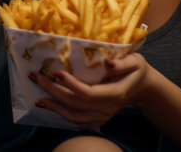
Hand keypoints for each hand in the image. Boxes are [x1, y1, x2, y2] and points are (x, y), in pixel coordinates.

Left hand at [28, 53, 153, 126]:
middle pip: (76, 104)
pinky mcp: (96, 118)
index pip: (89, 94)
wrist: (143, 88)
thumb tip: (106, 62)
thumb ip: (122, 63)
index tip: (58, 72)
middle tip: (37, 77)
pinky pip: (75, 119)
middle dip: (54, 91)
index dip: (72, 85)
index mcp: (115, 94)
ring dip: (53, 106)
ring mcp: (101, 116)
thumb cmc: (137, 70)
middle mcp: (106, 109)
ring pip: (73, 115)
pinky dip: (60, 112)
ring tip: (37, 95)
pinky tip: (48, 104)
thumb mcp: (135, 61)